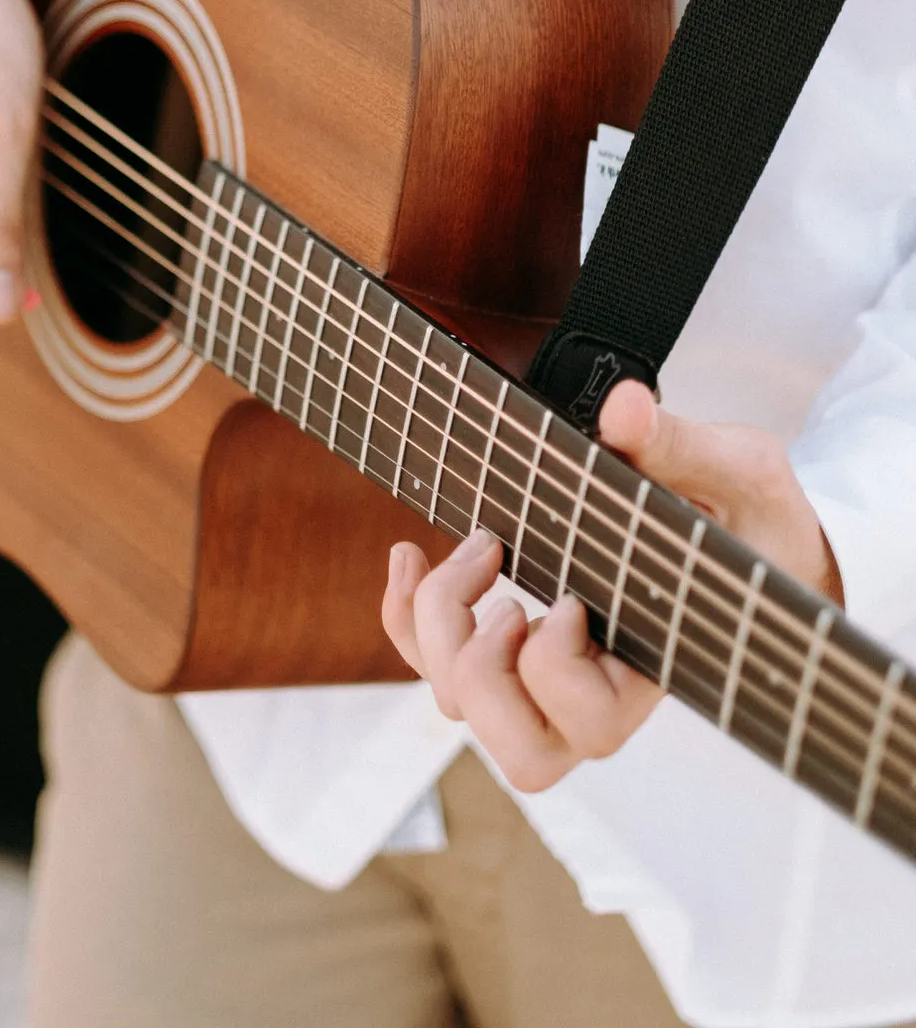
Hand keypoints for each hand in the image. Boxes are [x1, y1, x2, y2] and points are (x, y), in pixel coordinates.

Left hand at [381, 379, 842, 791]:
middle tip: (503, 592)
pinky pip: (435, 664)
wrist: (752, 532)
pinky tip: (407, 554)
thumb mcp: (741, 473)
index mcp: (659, 668)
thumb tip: (624, 409)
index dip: (556, 670)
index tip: (568, 598)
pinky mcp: (514, 646)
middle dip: (483, 669)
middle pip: (520, 751)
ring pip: (465, 709)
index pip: (592, 727)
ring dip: (440, 631)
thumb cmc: (756, 519)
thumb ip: (683, 448)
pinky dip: (404, 617)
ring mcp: (549, 678)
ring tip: (474, 550)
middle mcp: (600, 693)